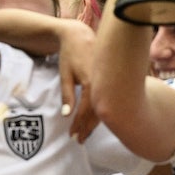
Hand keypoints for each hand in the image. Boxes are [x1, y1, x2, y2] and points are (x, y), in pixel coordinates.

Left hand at [53, 19, 99, 141]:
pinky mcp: (109, 77)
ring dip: (95, 121)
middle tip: (80, 140)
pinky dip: (101, 109)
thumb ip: (67, 95)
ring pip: (104, 106)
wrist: (79, 34)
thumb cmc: (70, 53)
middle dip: (87, 128)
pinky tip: (96, 117)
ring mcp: (107, 80)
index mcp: (91, 82)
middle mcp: (102, 83)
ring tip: (86, 133)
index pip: (85, 111)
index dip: (78, 125)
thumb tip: (67, 115)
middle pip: (97, 112)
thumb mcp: (65, 74)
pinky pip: (106, 98)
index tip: (72, 136)